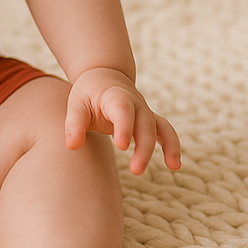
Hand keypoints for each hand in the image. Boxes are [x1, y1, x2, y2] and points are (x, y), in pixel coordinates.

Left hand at [64, 66, 181, 173]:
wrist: (104, 77)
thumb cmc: (88, 93)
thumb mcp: (76, 104)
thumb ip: (74, 124)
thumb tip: (72, 146)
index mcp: (114, 96)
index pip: (122, 109)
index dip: (124, 126)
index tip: (122, 146)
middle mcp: (135, 102)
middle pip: (144, 123)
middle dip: (144, 146)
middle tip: (136, 170)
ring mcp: (145, 111)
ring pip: (160, 126)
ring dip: (168, 145)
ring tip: (173, 166)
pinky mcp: (150, 120)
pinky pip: (165, 131)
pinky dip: (172, 145)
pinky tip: (175, 165)